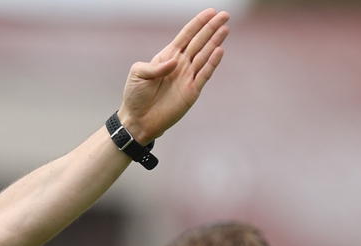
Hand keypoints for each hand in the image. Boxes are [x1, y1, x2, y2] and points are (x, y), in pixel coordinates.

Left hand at [118, 8, 229, 144]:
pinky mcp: (192, 91)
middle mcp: (180, 65)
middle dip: (211, 28)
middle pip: (199, 42)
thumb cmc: (135, 96)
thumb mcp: (137, 74)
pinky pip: (204, 75)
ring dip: (214, 42)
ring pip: (204, 56)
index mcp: (167, 57)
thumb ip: (154, 66)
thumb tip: (174, 62)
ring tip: (224, 29)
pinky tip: (219, 51)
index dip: (198, 24)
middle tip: (225, 15)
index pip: (186, 36)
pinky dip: (212, 63)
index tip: (210, 12)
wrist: (138, 120)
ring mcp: (187, 77)